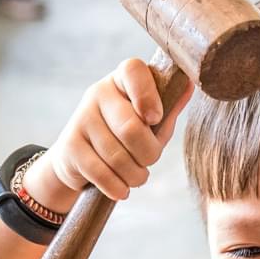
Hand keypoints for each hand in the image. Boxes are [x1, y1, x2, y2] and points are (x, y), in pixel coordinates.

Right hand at [23, 58, 193, 212]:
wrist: (80, 159)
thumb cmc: (127, 136)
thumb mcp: (153, 121)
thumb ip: (170, 107)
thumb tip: (190, 85)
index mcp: (122, 80)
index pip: (134, 70)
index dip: (148, 95)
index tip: (155, 118)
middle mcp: (98, 92)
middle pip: (131, 128)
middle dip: (149, 154)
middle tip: (148, 160)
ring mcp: (81, 118)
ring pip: (118, 157)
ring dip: (135, 175)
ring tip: (136, 176)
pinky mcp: (69, 145)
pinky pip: (101, 173)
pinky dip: (118, 187)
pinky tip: (122, 188)